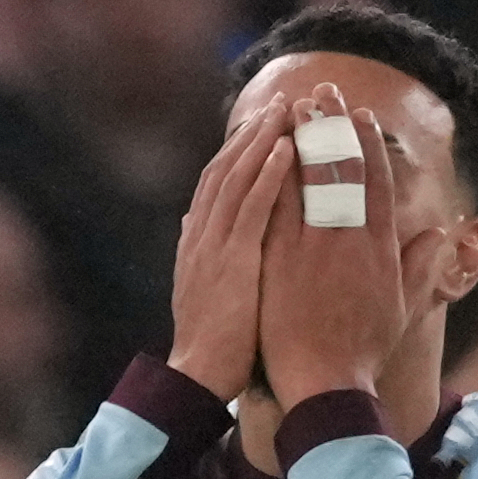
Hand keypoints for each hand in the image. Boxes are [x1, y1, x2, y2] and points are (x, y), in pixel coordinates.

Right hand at [165, 113, 288, 402]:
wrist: (198, 376)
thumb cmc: (208, 341)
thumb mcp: (199, 286)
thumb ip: (198, 249)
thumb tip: (189, 220)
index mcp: (197, 240)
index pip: (217, 181)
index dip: (239, 149)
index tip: (263, 124)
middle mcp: (202, 234)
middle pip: (227, 168)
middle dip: (253, 133)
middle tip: (281, 101)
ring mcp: (214, 245)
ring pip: (238, 178)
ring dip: (263, 140)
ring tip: (288, 110)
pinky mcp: (233, 261)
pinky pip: (253, 208)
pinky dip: (269, 175)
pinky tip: (288, 149)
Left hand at [254, 92, 420, 409]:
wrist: (325, 385)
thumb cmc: (363, 353)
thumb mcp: (403, 309)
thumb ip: (422, 267)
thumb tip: (442, 232)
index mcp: (381, 249)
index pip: (376, 183)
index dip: (367, 145)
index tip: (359, 116)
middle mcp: (351, 240)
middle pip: (344, 169)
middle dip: (334, 126)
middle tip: (324, 91)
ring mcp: (315, 247)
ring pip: (312, 178)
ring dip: (306, 136)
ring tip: (298, 104)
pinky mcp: (282, 259)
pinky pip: (281, 204)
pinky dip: (279, 172)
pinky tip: (272, 146)